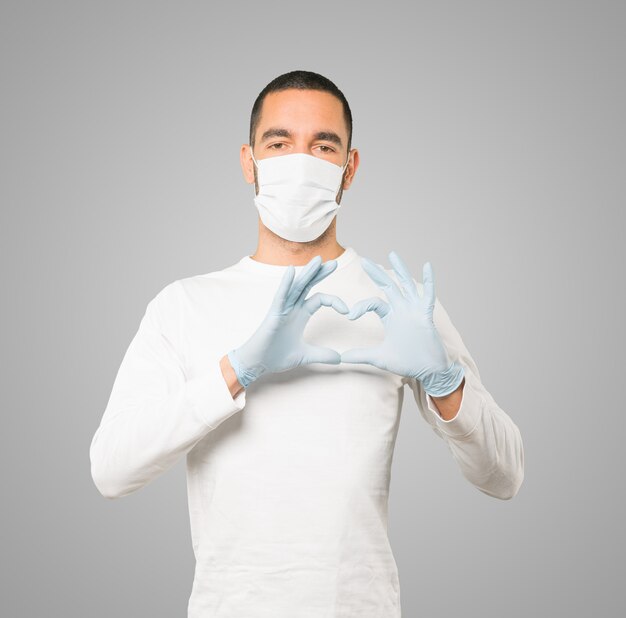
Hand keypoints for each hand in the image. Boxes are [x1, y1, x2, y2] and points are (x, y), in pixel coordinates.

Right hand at [227, 255, 348, 387]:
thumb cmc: (276, 356)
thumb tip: (340, 358)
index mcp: (300, 314)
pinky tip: (291, 271)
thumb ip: (322, 354)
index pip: (319, 299)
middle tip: (333, 263)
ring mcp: (282, 309)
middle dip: (320, 274)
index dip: (335, 301)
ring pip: (296, 287)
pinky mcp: (273, 314)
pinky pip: (280, 296)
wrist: (257, 364)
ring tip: (318, 260)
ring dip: (307, 273)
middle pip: (308, 286)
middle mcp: (292, 308)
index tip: (348, 311)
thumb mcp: (305, 355)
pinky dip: (286, 283)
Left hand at [341, 250, 464, 396]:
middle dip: (376, 273)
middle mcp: (402, 309)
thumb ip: (361, 355)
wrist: (429, 371)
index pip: (374, 302)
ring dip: (399, 269)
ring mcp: (415, 310)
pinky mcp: (426, 315)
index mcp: (391, 316)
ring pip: (406, 285)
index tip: (349, 315)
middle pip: (388, 286)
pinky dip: (429, 280)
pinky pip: (428, 295)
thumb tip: (341, 358)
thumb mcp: (380, 358)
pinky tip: (427, 265)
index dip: (361, 306)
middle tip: (364, 260)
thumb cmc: (408, 362)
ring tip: (392, 253)